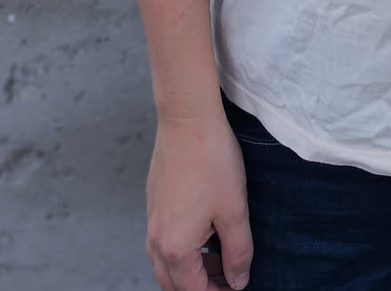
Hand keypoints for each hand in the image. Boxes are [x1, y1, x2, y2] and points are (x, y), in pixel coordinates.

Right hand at [146, 111, 253, 290]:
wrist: (187, 117)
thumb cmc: (212, 160)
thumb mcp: (235, 210)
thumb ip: (238, 252)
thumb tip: (238, 281)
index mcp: (175, 248)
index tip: (238, 285)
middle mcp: (157, 239)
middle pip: (173, 283)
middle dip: (200, 286)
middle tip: (229, 277)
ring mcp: (152, 219)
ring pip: (165, 263)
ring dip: (190, 269)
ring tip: (220, 255)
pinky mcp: (154, 202)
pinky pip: (162, 240)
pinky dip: (182, 248)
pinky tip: (206, 230)